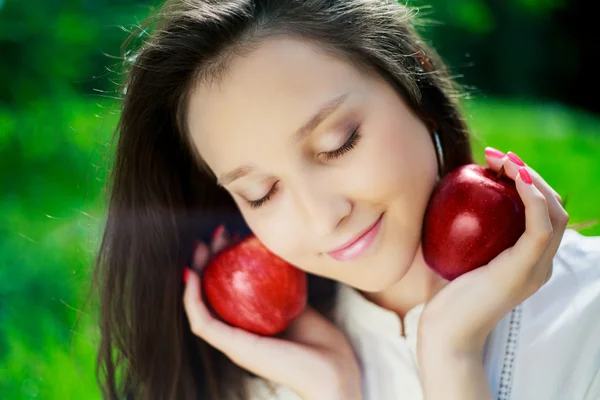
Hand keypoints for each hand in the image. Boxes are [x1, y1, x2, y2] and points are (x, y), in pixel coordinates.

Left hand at [183, 227, 361, 399]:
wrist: (332, 373)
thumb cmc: (283, 366)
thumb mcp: (239, 348)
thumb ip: (210, 325)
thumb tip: (189, 283)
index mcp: (232, 329)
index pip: (208, 293)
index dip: (199, 269)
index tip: (200, 246)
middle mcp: (250, 317)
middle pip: (228, 279)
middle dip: (219, 254)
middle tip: (221, 233)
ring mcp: (272, 308)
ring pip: (254, 273)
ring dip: (244, 252)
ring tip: (240, 233)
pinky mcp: (295, 301)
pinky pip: (283, 274)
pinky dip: (275, 258)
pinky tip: (272, 242)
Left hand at [418, 150, 568, 357]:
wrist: (444, 334)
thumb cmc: (443, 298)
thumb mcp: (455, 257)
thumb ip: (459, 233)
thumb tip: (440, 198)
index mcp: (526, 261)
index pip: (541, 213)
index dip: (525, 183)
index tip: (495, 163)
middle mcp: (539, 264)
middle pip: (553, 208)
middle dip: (530, 174)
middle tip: (499, 157)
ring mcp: (535, 268)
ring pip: (554, 213)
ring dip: (532, 180)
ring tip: (505, 161)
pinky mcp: (524, 271)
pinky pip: (540, 228)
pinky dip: (532, 199)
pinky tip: (514, 180)